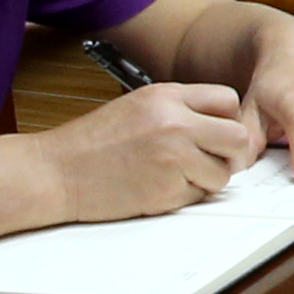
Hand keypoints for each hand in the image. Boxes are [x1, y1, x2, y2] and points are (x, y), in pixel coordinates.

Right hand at [40, 79, 256, 221]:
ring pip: (223, 174)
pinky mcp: (166, 189)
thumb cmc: (91, 143)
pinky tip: (157, 188)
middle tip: (212, 162)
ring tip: (174, 176)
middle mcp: (174, 122)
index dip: (228, 120)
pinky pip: (198, 196)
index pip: (228, 101)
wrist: (55, 172)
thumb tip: (221, 124)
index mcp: (166, 96)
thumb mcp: (137, 106)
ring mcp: (172, 156)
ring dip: (206, 180)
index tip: (217, 134)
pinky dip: (184, 197)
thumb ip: (179, 109)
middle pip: (237, 138)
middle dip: (229, 155)